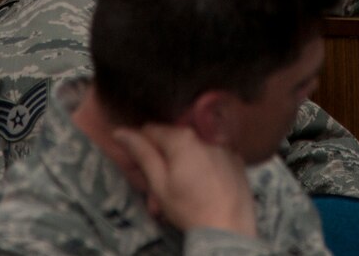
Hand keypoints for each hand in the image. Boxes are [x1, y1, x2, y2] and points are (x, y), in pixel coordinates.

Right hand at [112, 124, 256, 237]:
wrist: (228, 228)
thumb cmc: (188, 207)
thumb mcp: (159, 183)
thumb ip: (142, 154)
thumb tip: (120, 131)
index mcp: (182, 138)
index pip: (150, 130)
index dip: (141, 147)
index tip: (140, 168)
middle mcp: (204, 135)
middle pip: (173, 141)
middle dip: (163, 159)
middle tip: (159, 188)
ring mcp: (224, 146)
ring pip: (194, 150)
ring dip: (183, 164)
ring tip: (181, 191)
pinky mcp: (237, 159)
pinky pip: (213, 156)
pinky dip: (204, 167)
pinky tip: (203, 188)